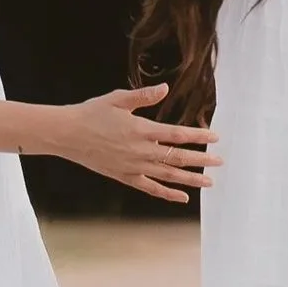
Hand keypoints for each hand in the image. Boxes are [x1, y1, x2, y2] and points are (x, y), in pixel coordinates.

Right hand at [55, 84, 219, 201]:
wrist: (67, 134)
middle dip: (201, 160)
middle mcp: (141, 151)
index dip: (198, 137)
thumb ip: (143, 96)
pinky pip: (150, 188)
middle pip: (177, 157)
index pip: (177, 135)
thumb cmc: (92, 114)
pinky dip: (167, 194)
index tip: (215, 138)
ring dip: (190, 179)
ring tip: (209, 182)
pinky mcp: (124, 176)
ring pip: (168, 175)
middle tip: (220, 162)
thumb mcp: (118, 99)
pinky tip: (182, 198)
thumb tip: (164, 88)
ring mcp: (133, 166)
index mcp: (141, 129)